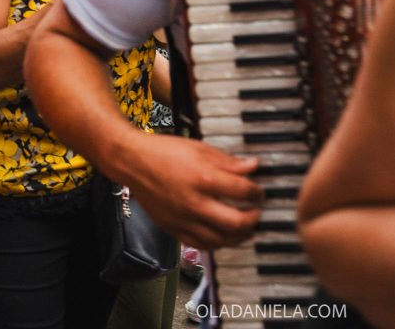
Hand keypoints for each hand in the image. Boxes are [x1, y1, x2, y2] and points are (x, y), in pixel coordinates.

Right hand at [129, 134, 262, 249]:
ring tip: (246, 228)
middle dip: (253, 219)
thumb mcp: (200, 149)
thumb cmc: (165, 152)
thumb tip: (252, 166)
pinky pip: (201, 245)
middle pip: (236, 222)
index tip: (259, 191)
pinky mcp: (174, 230)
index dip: (257, 192)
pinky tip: (223, 236)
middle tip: (257, 213)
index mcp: (204, 178)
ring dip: (239, 236)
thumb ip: (228, 162)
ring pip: (221, 240)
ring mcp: (184, 220)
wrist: (135, 163)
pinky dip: (217, 244)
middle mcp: (195, 203)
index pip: (242, 191)